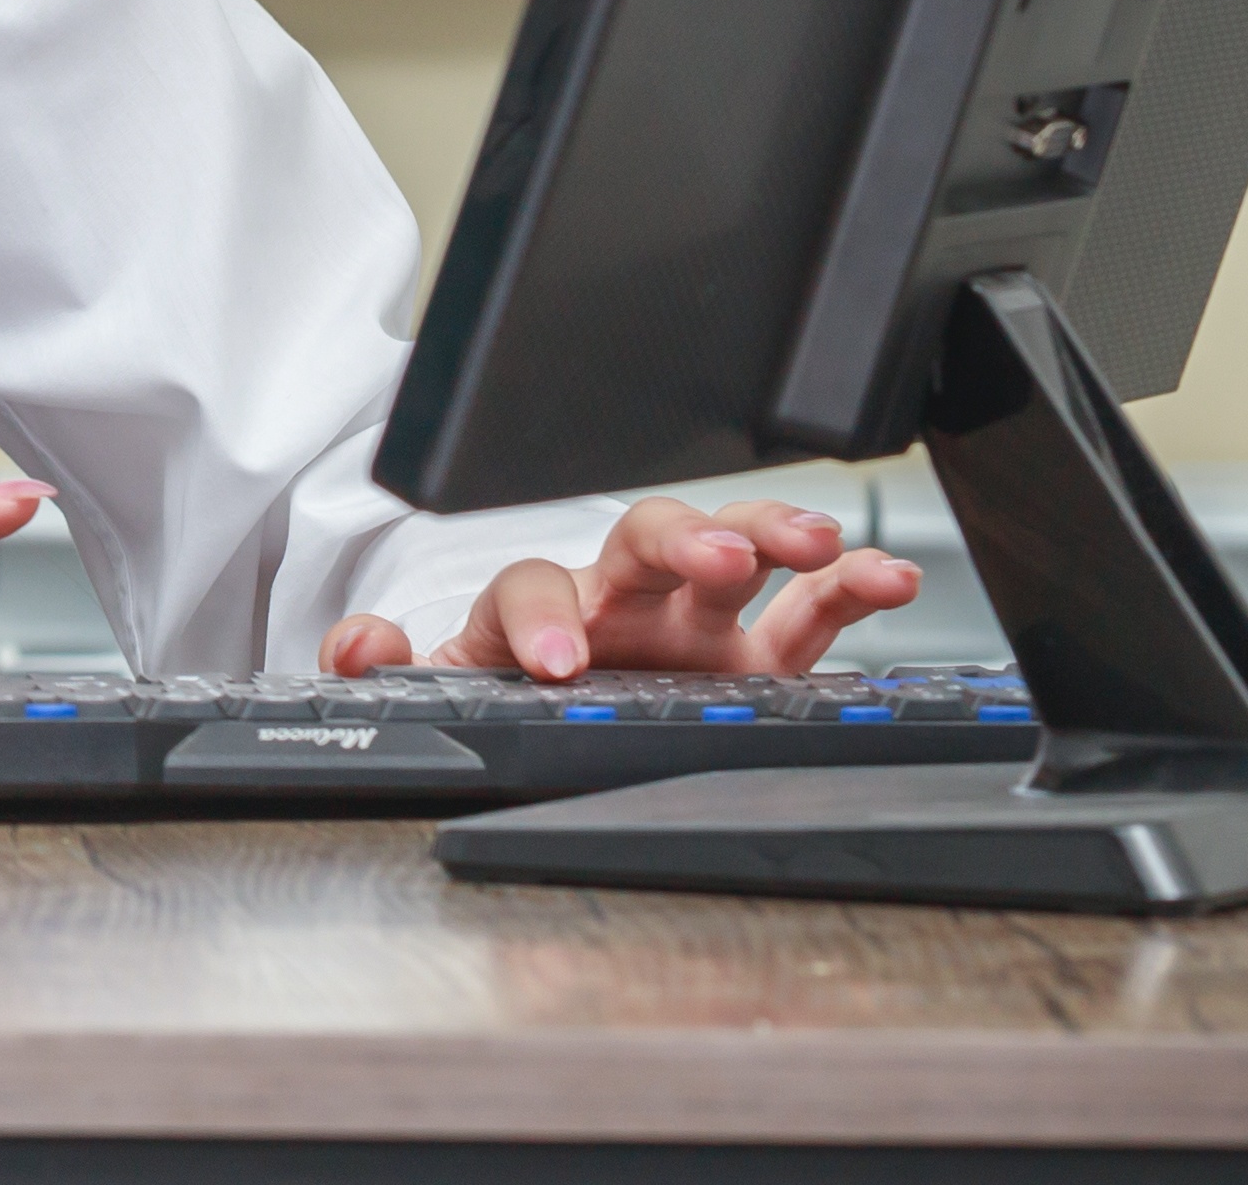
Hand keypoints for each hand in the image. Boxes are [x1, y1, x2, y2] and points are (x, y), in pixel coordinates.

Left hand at [326, 493, 920, 683]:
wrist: (549, 712)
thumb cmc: (506, 688)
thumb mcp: (443, 684)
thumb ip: (395, 663)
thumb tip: (359, 645)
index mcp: (538, 608)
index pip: (533, 585)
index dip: (545, 614)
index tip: (557, 659)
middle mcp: (621, 600)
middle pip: (646, 537)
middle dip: (684, 536)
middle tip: (716, 554)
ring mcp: (693, 623)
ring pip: (734, 553)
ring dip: (772, 534)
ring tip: (817, 538)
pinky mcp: (751, 659)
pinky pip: (808, 616)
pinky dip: (849, 590)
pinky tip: (887, 576)